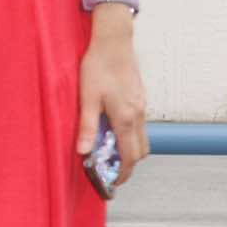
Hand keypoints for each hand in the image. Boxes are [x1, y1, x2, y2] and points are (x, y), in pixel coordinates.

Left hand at [77, 11, 147, 184]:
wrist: (114, 42)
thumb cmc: (98, 67)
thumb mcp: (86, 98)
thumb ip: (87, 127)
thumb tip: (83, 152)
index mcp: (126, 118)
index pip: (130, 156)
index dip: (123, 173)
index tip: (113, 184)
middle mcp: (139, 115)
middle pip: (141, 151)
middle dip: (128, 165)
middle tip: (110, 171)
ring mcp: (143, 106)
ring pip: (143, 138)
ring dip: (130, 150)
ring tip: (110, 152)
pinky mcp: (141, 99)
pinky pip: (141, 125)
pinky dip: (131, 135)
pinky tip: (114, 130)